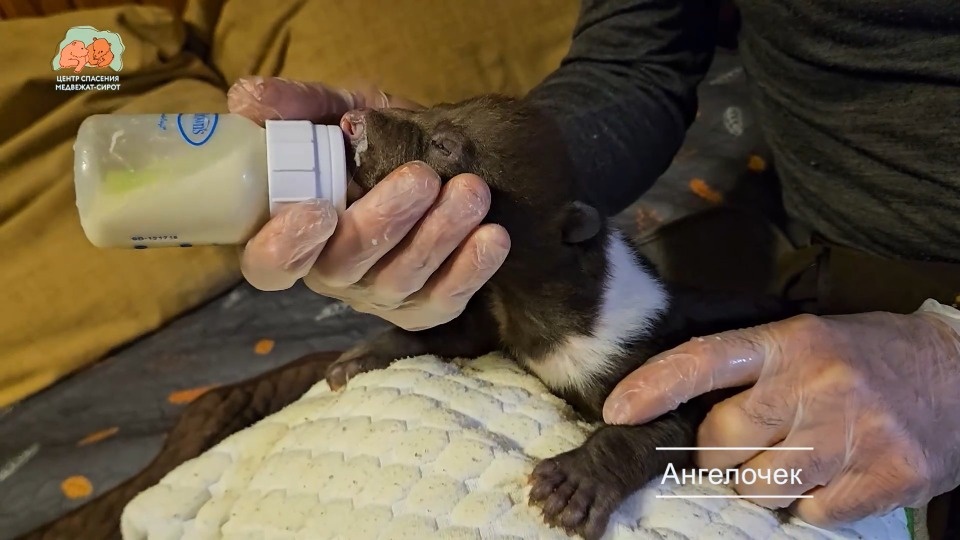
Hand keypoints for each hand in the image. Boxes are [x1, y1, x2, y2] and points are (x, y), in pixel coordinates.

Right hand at [227, 77, 510, 330]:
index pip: (270, 264)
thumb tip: (248, 97)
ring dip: (437, 236)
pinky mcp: (427, 307)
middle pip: (344, 266)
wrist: (440, 155)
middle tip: (422, 178)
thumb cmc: (374, 139)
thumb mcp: (339, 111)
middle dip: (384, 222)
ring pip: (400, 279)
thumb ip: (300, 105)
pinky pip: (445, 299)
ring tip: (470, 191)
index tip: (318, 209)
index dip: (286, 247)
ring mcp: (380, 294)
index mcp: (294, 233)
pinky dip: (471, 269)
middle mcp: (332, 272)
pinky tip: (492, 236)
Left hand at [602, 311, 959, 526]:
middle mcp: (817, 383)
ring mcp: (853, 432)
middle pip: (722, 441)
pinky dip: (809, 504)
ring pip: (760, 486)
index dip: (654, 386)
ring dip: (762, 483)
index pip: (706, 359)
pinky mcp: (886, 476)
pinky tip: (833, 476)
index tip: (617, 412)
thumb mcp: (807, 340)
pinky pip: (810, 513)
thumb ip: (749, 373)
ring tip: (795, 458)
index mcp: (790, 341)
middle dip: (717, 455)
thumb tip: (681, 416)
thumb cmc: (867, 357)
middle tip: (740, 448)